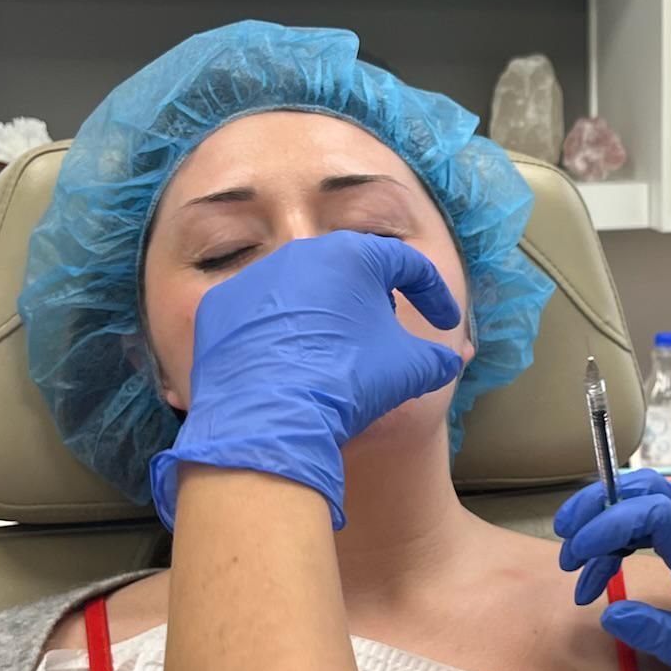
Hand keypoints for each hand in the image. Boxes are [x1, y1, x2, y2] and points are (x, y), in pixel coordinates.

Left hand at [149, 231, 462, 529]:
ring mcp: (255, 277)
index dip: (434, 294)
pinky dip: (280, 333)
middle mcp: (301, 253)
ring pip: (304, 290)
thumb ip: (438, 358)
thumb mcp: (410, 369)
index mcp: (353, 255)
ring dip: (325, 317)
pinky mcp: (221, 306)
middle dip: (374, 301)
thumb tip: (449, 360)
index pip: (407, 264)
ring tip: (335, 354)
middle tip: (386, 334)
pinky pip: (261, 314)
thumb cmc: (349, 381)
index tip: (444, 321)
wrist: (271, 417)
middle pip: (352, 271)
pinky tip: (290, 365)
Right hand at [555, 469, 670, 670]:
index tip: (580, 552)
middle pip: (644, 489)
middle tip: (564, 535)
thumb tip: (609, 615)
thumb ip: (655, 633)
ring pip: (639, 501)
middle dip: (597, 505)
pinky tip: (594, 577)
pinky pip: (640, 524)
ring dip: (599, 522)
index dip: (611, 522)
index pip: (654, 512)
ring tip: (572, 564)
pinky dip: (611, 543)